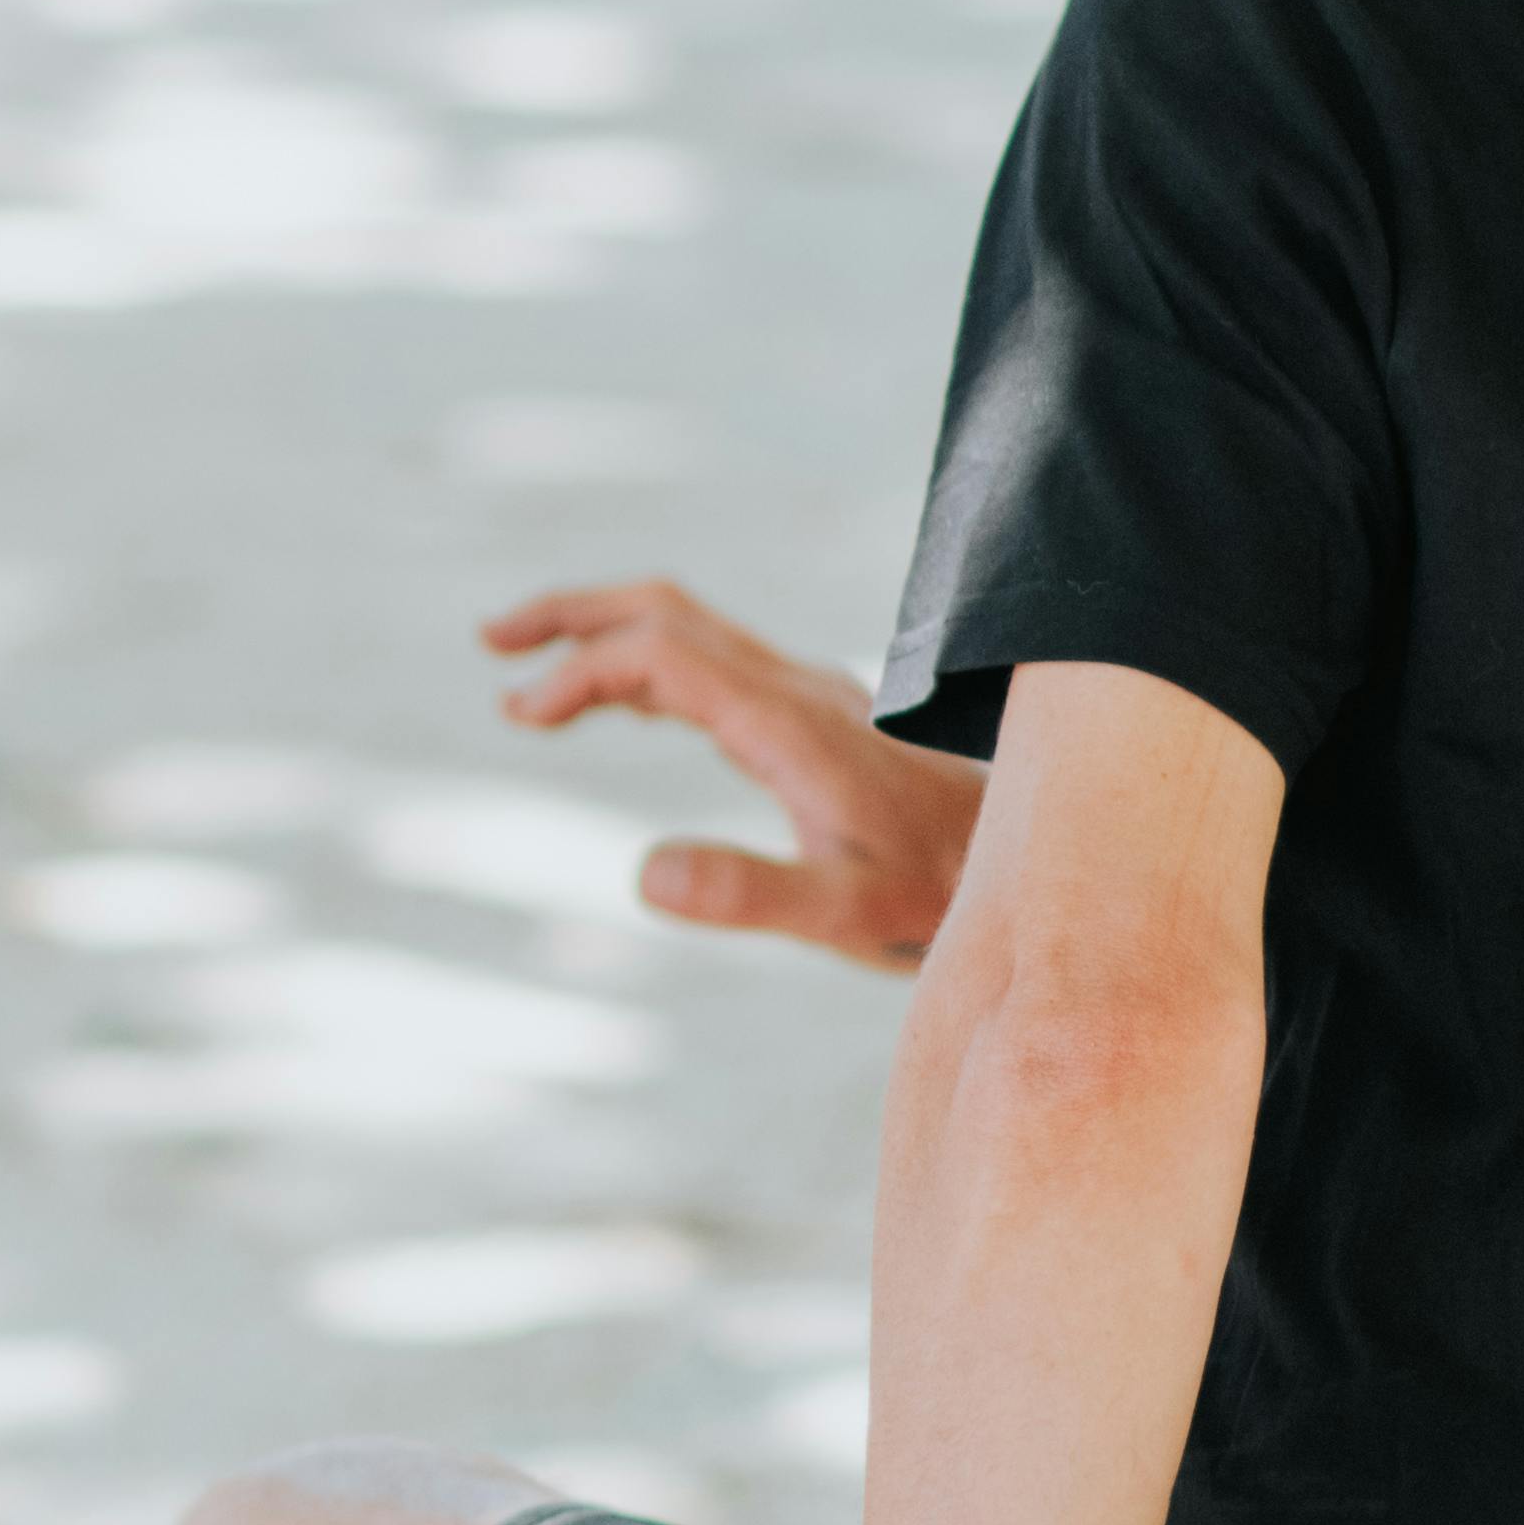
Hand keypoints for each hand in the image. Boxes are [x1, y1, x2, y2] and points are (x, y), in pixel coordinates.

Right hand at [480, 581, 984, 971]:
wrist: (1030, 862)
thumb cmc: (940, 896)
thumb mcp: (846, 914)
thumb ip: (749, 892)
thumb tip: (644, 871)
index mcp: (787, 721)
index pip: (659, 655)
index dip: (579, 671)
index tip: (519, 714)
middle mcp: (796, 689)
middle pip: (666, 610)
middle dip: (573, 614)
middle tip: (493, 641)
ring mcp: (808, 696)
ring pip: (690, 626)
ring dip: (606, 629)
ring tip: (531, 667)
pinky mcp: (817, 716)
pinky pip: (715, 660)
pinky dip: (647, 661)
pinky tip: (626, 705)